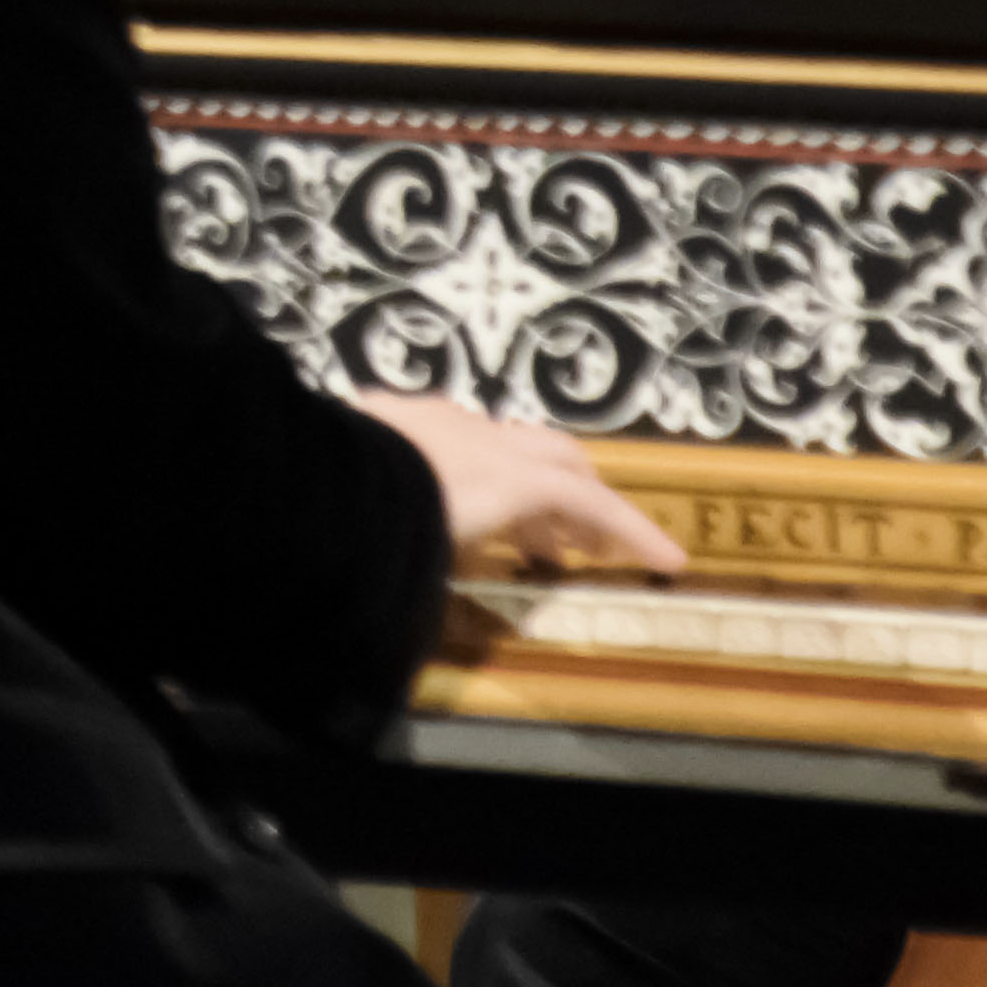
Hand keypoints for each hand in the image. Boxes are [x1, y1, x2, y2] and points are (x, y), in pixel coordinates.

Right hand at [363, 390, 686, 580]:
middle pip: (521, 447)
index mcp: (400, 429)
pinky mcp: (527, 478)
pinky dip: (629, 529)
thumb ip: (353, 515)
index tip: (491, 513)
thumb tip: (336, 556)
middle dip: (545, 488)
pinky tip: (662, 559)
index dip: (485, 480)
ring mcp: (490, 445)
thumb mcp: (336, 499)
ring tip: (604, 549)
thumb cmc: (324, 491)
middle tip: (555, 536)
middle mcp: (451, 427)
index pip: (461, 448)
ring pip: (559, 468)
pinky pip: (592, 503)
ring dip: (584, 508)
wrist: (333, 473)